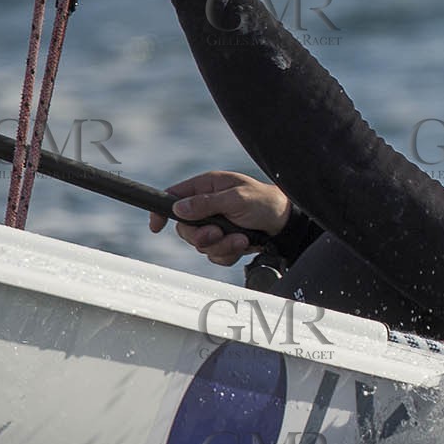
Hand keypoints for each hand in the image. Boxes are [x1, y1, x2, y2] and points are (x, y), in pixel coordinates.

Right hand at [149, 170, 292, 265]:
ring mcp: (215, 225)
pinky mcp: (225, 241)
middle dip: (202, 236)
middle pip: (185, 228)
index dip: (161, 211)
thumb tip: (178, 209)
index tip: (156, 227)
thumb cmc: (265, 202)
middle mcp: (207, 206)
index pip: (173, 197)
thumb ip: (206, 204)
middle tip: (218, 234)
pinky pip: (215, 255)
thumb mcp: (236, 199)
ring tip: (241, 238)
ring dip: (221, 246)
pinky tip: (244, 244)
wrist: (286, 224)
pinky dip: (228, 254)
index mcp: (207, 188)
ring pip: (201, 245)